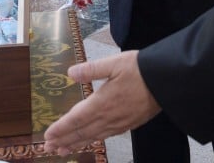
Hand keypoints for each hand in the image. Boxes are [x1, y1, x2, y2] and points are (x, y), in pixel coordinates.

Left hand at [44, 51, 160, 154]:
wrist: (166, 82)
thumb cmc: (141, 69)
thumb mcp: (114, 63)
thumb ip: (91, 69)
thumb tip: (70, 73)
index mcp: (102, 102)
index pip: (75, 119)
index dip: (60, 129)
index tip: (47, 136)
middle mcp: (108, 117)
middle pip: (82, 132)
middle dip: (64, 140)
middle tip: (48, 148)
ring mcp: (119, 123)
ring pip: (93, 137)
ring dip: (76, 144)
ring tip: (63, 150)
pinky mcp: (128, 124)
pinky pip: (106, 136)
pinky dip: (93, 141)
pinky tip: (90, 140)